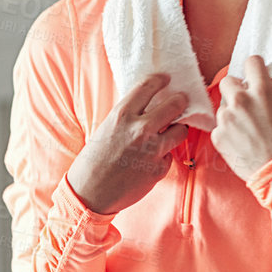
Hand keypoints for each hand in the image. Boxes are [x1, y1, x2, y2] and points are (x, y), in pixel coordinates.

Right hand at [66, 73, 188, 214]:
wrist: (90, 193)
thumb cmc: (94, 160)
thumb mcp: (106, 128)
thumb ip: (128, 116)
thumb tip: (148, 104)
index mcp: (122, 115)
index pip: (149, 86)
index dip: (161, 79)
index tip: (167, 79)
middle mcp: (140, 129)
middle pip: (175, 105)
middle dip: (181, 101)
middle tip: (181, 101)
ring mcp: (152, 150)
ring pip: (181, 130)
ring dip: (177, 130)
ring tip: (170, 132)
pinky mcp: (159, 169)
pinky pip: (170, 155)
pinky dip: (164, 156)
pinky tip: (150, 161)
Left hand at [211, 54, 271, 182]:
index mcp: (261, 90)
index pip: (251, 62)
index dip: (255, 68)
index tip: (256, 75)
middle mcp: (241, 100)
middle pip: (228, 81)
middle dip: (237, 88)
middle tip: (248, 101)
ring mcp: (226, 118)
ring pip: (223, 105)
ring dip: (232, 111)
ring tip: (247, 127)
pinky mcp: (218, 136)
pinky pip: (219, 125)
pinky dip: (228, 130)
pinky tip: (241, 139)